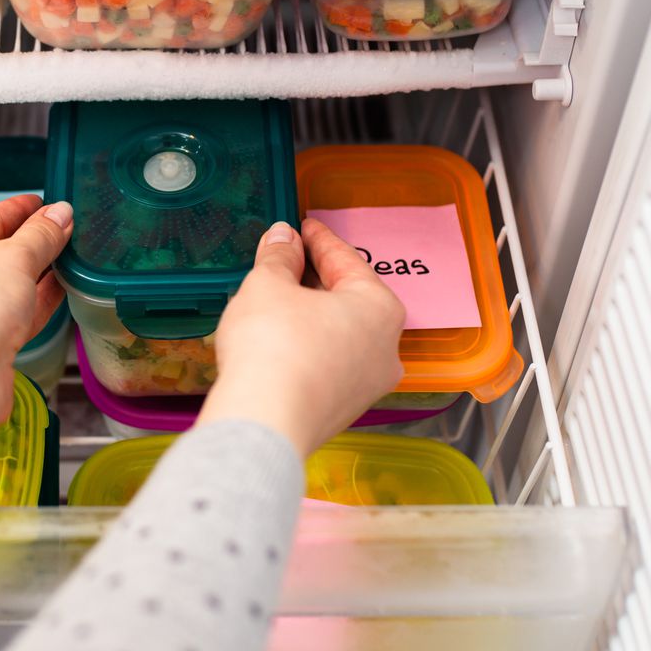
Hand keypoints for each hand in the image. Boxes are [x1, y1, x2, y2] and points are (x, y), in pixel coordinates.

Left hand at [0, 195, 73, 476]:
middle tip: (60, 227)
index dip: (12, 211)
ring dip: (34, 274)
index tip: (40, 203)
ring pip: (0, 290)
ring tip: (67, 254)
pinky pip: (9, 319)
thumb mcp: (10, 259)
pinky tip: (61, 286)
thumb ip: (39, 237)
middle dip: (25, 243)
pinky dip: (34, 303)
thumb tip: (60, 215)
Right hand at [196, 218, 405, 457]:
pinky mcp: (342, 411)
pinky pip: (328, 365)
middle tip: (286, 260)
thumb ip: (279, 257)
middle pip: (348, 300)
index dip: (320, 240)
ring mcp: (367, 385)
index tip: (303, 227)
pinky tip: (279, 340)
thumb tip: (282, 239)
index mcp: (380, 308)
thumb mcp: (268, 285)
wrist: (264, 424)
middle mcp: (385, 348)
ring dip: (311, 315)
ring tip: (277, 300)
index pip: (347, 261)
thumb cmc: (273, 347)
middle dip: (315, 279)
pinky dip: (307, 347)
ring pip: (339, 335)